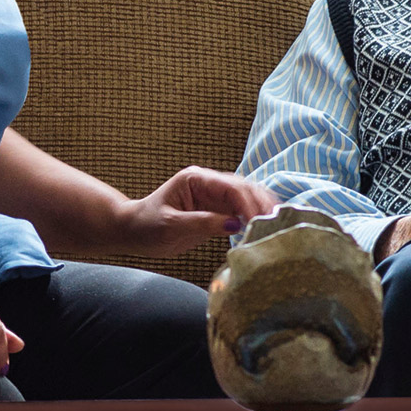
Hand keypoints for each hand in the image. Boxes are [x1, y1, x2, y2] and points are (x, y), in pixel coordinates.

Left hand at [113, 166, 279, 257]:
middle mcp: (208, 183)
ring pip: (247, 197)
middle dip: (261, 203)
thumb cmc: (147, 226)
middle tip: (276, 222)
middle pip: (244, 188)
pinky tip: (265, 227)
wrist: (134, 232)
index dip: (248, 203)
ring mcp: (214, 196)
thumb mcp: (172, 226)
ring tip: (276, 224)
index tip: (259, 221)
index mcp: (196, 179)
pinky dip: (254, 217)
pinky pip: (241, 211)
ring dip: (262, 208)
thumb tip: (235, 224)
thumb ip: (203, 223)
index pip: (230, 187)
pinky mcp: (217, 210)